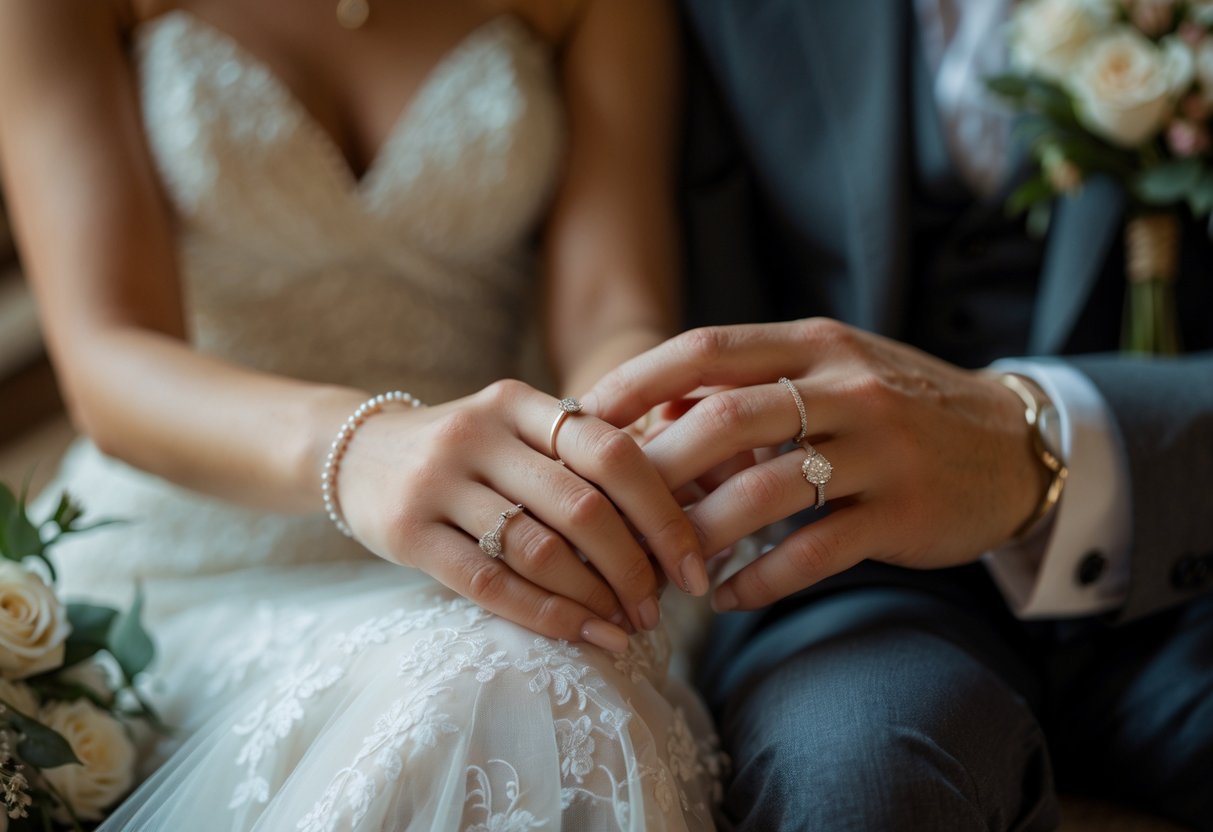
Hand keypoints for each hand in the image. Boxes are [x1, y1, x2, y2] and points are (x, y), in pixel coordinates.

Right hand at [335, 380, 708, 650]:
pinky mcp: (406, 531)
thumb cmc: (462, 451)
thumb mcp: (515, 429)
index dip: (664, 513)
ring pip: (538, 548)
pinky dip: (545, 615)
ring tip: (624, 626)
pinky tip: (580, 635)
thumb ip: (578, 454)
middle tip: (658, 606)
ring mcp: (438, 481)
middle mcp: (479, 433)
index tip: (695, 564)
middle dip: (635, 565)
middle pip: (583, 504)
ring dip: (594, 597)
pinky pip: (489, 582)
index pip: (612, 452)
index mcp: (520, 401)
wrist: (353, 452)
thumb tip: (679, 511)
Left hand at [585, 319, 1045, 611]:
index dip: (636, 382)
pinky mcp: (903, 514)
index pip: (707, 350)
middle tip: (608, 509)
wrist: (1014, 444)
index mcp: (815, 344)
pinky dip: (759, 580)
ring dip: (701, 533)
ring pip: (766, 491)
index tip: (582, 419)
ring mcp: (880, 451)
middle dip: (655, 468)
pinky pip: (813, 553)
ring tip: (663, 564)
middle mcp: (847, 387)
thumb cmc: (897, 407)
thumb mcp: (828, 372)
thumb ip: (745, 385)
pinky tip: (726, 597)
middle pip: (725, 419)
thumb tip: (650, 414)